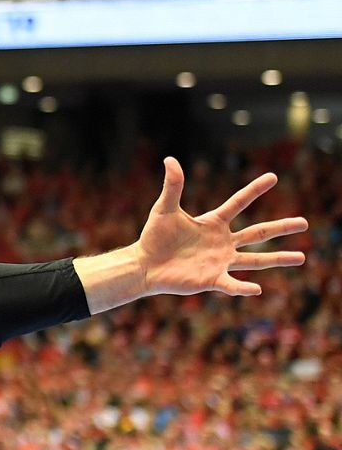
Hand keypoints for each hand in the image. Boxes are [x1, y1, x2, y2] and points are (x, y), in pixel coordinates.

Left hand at [136, 158, 305, 297]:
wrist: (144, 264)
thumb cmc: (154, 237)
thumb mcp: (164, 209)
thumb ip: (172, 186)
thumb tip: (170, 159)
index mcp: (213, 223)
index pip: (238, 202)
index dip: (254, 190)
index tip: (273, 177)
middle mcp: (222, 242)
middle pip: (257, 233)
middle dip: (281, 228)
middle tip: (305, 223)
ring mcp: (220, 261)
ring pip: (255, 260)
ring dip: (278, 259)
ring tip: (301, 257)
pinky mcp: (211, 279)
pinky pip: (231, 284)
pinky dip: (243, 287)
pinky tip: (257, 289)